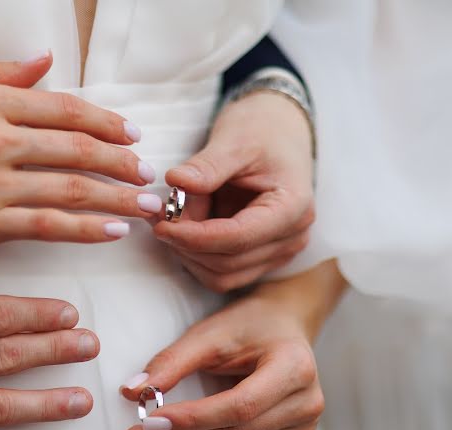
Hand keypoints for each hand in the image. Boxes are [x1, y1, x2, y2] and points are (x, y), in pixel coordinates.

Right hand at [0, 52, 162, 248]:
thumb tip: (43, 62)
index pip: (65, 110)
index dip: (106, 123)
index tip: (131, 135)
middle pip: (78, 150)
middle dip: (122, 163)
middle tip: (149, 174)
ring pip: (70, 190)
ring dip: (116, 198)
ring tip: (146, 206)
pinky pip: (46, 226)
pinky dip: (83, 228)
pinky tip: (110, 231)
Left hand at [119, 262, 345, 429]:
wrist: (283, 327)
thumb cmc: (248, 326)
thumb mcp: (209, 334)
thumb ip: (171, 362)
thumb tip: (132, 392)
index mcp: (294, 368)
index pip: (239, 407)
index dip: (192, 419)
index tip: (149, 421)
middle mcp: (307, 403)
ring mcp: (304, 429)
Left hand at [156, 91, 314, 291]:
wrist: (278, 134)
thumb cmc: (261, 132)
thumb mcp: (234, 141)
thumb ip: (207, 166)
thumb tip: (175, 182)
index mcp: (293, 207)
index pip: (238, 237)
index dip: (194, 237)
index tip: (160, 225)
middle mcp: (292, 237)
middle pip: (227, 262)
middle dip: (186, 243)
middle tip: (158, 214)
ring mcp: (279, 252)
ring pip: (221, 275)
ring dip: (188, 252)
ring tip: (173, 215)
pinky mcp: (261, 258)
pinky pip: (222, 273)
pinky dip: (195, 255)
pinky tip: (184, 227)